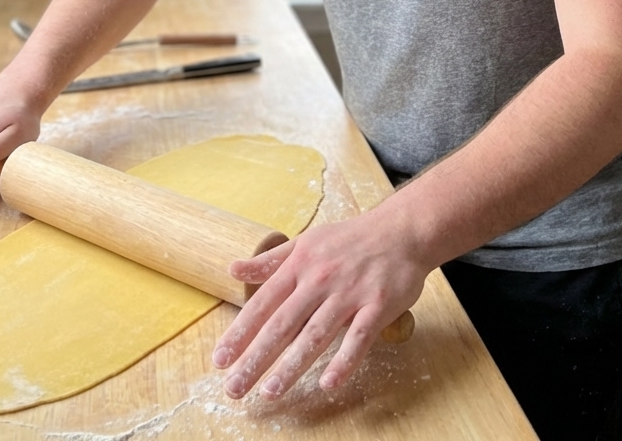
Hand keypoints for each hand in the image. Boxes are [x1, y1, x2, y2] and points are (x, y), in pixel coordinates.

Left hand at [211, 205, 427, 399]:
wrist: (401, 230)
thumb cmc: (349, 239)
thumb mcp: (306, 242)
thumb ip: (270, 260)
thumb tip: (232, 269)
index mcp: (299, 265)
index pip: (263, 303)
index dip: (240, 332)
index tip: (220, 360)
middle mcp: (319, 279)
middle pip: (283, 324)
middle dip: (256, 358)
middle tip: (234, 388)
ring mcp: (349, 293)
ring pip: (316, 334)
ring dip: (292, 365)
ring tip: (271, 391)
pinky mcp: (378, 305)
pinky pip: (359, 337)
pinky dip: (344, 361)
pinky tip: (329, 383)